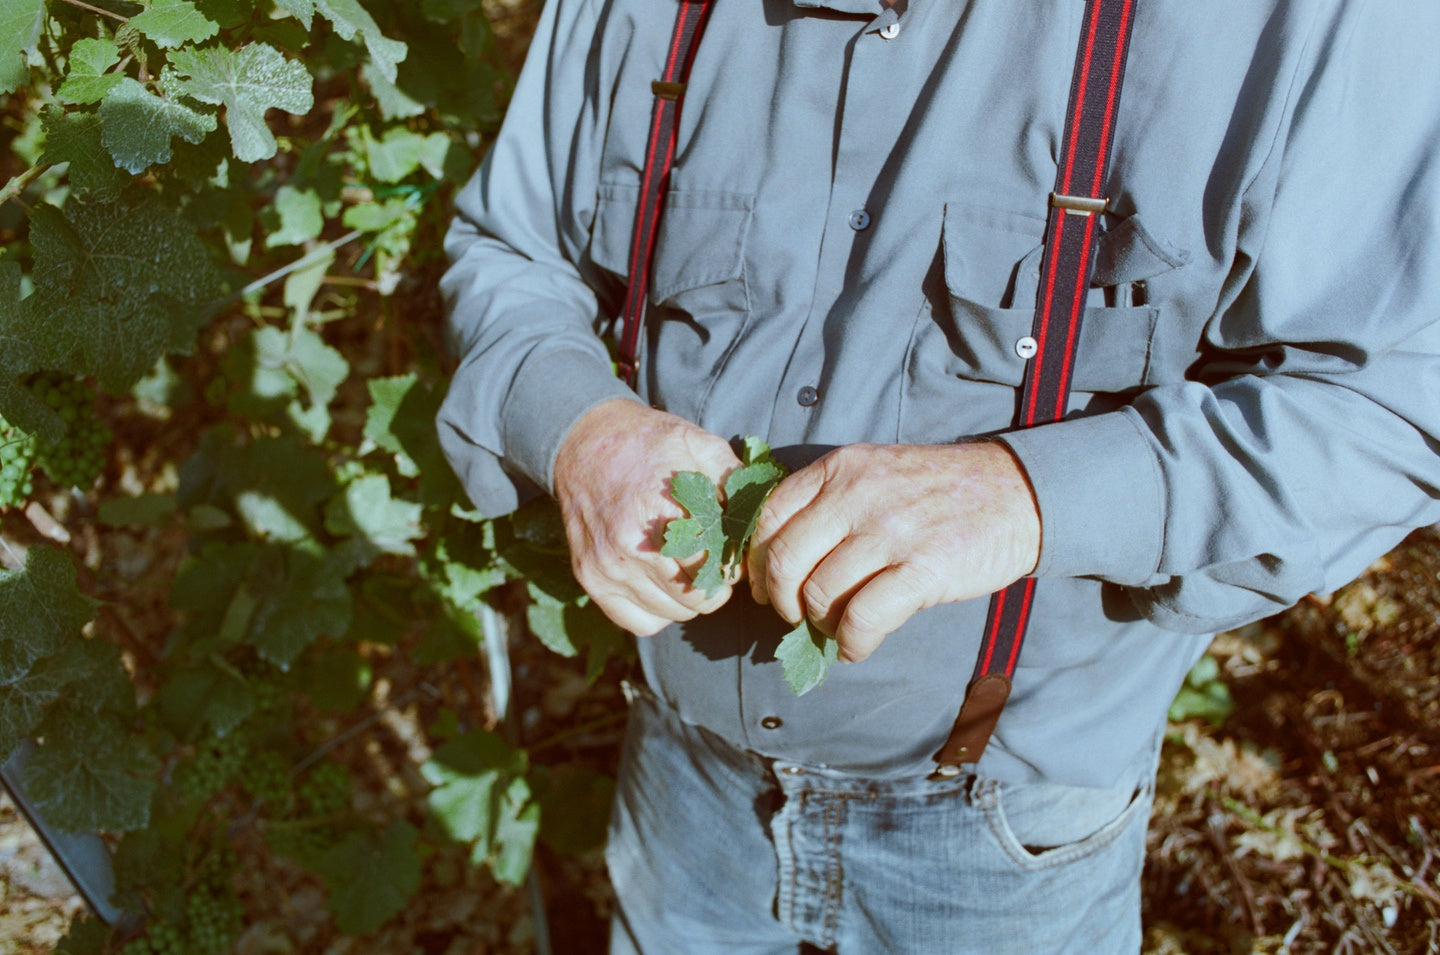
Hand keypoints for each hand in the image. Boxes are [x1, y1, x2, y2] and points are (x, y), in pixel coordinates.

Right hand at [553, 399, 742, 634]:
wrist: (583, 441)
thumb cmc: (647, 443)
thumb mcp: (697, 444)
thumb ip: (732, 478)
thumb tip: (760, 517)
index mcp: (662, 510)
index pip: (717, 567)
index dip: (734, 564)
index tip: (731, 551)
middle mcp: (632, 545)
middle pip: (699, 598)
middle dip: (716, 584)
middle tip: (713, 563)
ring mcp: (608, 567)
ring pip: (673, 614)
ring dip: (688, 599)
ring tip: (687, 569)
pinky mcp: (590, 579)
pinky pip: (639, 623)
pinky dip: (657, 613)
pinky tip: (661, 585)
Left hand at [746, 441, 1040, 661]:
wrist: (1017, 492)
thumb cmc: (938, 489)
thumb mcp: (875, 471)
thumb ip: (828, 502)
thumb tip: (777, 562)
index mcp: (840, 468)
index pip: (769, 518)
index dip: (755, 563)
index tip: (763, 588)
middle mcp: (858, 495)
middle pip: (784, 561)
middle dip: (782, 601)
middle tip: (799, 616)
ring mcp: (890, 531)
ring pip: (820, 594)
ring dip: (822, 624)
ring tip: (838, 628)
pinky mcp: (923, 569)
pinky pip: (863, 619)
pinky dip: (852, 643)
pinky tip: (857, 646)